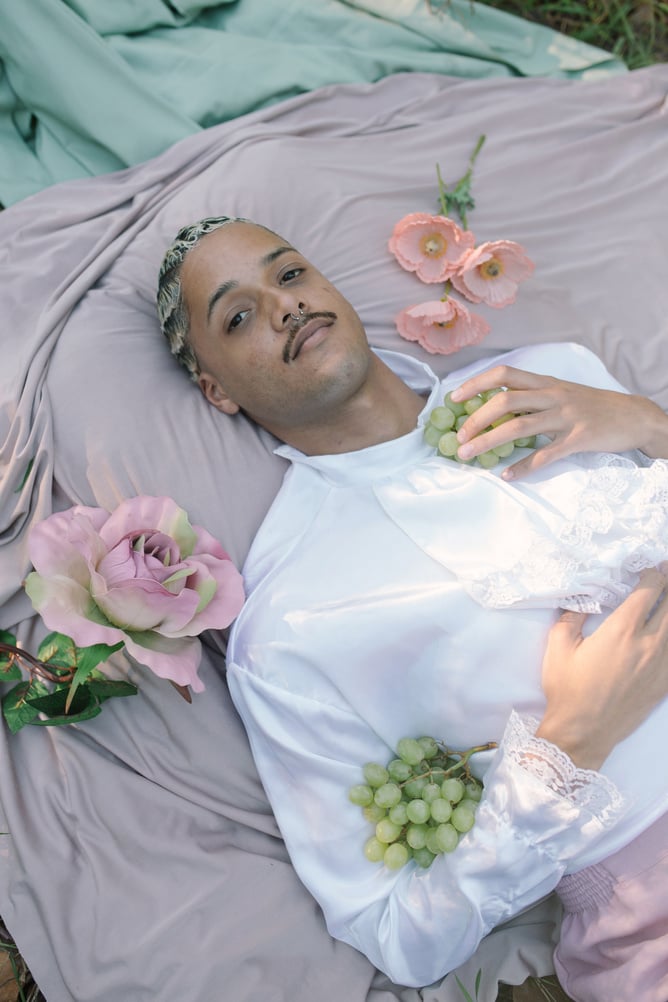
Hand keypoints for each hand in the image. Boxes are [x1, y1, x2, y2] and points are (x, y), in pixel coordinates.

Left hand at [450, 366, 667, 479]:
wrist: (634, 416)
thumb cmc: (592, 406)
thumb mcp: (561, 394)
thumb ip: (532, 398)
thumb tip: (496, 408)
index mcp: (546, 383)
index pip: (504, 375)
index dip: (476, 384)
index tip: (454, 398)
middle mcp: (553, 396)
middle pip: (506, 401)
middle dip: (477, 419)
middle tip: (459, 437)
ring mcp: (566, 416)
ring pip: (520, 427)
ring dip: (489, 442)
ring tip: (469, 455)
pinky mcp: (579, 438)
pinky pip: (546, 454)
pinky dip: (524, 466)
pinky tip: (508, 475)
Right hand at [536, 567, 667, 770]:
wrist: (584, 732)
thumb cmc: (567, 689)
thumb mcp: (558, 647)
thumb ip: (570, 617)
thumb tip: (581, 599)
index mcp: (622, 631)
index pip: (649, 590)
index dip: (653, 574)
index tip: (651, 568)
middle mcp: (648, 644)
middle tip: (666, 575)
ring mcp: (662, 665)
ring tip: (666, 603)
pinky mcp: (666, 684)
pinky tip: (666, 633)